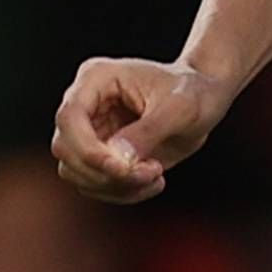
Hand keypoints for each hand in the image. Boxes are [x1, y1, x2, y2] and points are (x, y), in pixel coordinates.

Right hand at [52, 57, 230, 203]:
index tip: (122, 168)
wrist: (206, 100)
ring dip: (114, 185)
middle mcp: (86, 105)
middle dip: (105, 172)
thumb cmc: (195, 92)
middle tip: (150, 172)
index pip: (69, 118)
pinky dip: (122, 192)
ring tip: (155, 174)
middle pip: (66, 149)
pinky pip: (95, 184)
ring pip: (76, 172)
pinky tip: (153, 182)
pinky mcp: (102, 155)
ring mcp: (90, 131)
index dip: (88, 149)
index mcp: (96, 79)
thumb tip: (118, 159)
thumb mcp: (181, 107)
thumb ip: (148, 131)